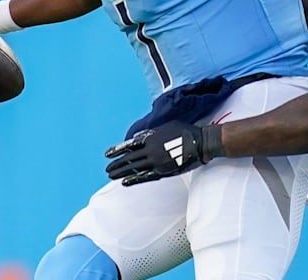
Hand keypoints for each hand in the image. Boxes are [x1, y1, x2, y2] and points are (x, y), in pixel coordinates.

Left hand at [105, 121, 223, 185]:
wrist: (200, 144)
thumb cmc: (186, 132)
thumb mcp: (167, 126)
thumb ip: (152, 132)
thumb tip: (139, 137)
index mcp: (151, 138)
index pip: (129, 145)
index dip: (117, 150)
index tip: (107, 155)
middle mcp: (151, 151)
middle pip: (129, 159)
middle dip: (116, 164)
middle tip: (107, 169)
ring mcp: (156, 162)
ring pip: (134, 169)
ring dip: (121, 173)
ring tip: (112, 176)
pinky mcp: (163, 171)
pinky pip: (145, 177)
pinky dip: (134, 180)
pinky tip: (125, 182)